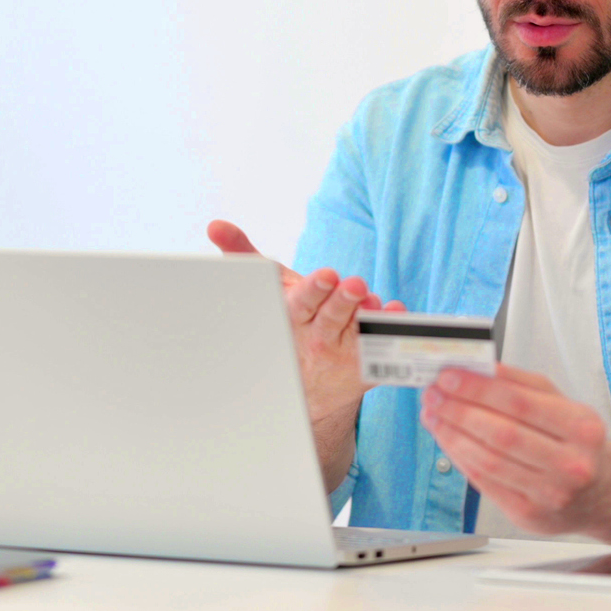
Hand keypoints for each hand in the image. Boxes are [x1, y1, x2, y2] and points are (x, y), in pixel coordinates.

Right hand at [207, 220, 403, 423]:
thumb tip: (215, 225)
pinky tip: (396, 311)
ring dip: (368, 314)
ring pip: (358, 331)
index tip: (328, 275)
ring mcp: (343, 355)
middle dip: (342, 301)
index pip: (303, 302)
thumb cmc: (289, 321)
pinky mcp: (365, 368)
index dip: (315, 290)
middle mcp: (317, 338)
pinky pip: (383, 349)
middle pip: (331, 317)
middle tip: (354, 282)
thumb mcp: (269, 288)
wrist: (307, 385)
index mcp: (292, 317)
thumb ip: (244, 254)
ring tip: (373, 298)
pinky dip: (392, 329)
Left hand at [419, 363, 608, 535]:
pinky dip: (460, 458)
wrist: (600, 492)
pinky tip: (448, 441)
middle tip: (433, 395)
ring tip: (434, 415)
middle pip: (501, 434)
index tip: (448, 376)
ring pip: (489, 461)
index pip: (519, 403)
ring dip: (452, 435)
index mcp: (581, 428)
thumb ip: (519, 383)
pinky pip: (485, 483)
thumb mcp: (560, 403)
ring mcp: (551, 494)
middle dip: (458, 411)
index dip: (478, 389)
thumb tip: (477, 368)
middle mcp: (571, 464)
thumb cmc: (576, 443)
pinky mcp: (529, 515)